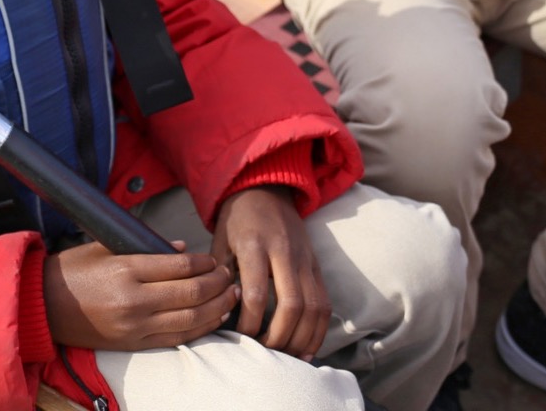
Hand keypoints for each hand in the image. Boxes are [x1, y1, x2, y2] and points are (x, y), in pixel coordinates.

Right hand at [43, 239, 237, 350]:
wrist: (44, 306)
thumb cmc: (73, 271)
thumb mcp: (105, 247)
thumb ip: (145, 247)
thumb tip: (182, 250)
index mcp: (126, 270)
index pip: (179, 267)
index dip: (204, 264)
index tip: (214, 260)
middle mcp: (134, 300)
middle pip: (190, 294)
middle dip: (217, 285)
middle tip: (229, 277)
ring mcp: (135, 326)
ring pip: (189, 320)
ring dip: (216, 308)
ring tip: (230, 297)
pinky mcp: (133, 344)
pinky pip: (176, 339)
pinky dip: (199, 330)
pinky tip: (212, 319)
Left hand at [212, 187, 329, 359]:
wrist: (265, 188)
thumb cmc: (237, 219)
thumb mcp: (220, 239)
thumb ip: (220, 274)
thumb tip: (222, 313)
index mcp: (254, 244)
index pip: (256, 292)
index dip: (249, 322)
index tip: (239, 337)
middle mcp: (284, 252)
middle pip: (291, 304)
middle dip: (279, 337)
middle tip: (265, 354)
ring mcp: (305, 259)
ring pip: (314, 307)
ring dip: (302, 338)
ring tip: (287, 358)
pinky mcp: (317, 265)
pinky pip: (325, 303)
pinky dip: (318, 329)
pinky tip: (306, 347)